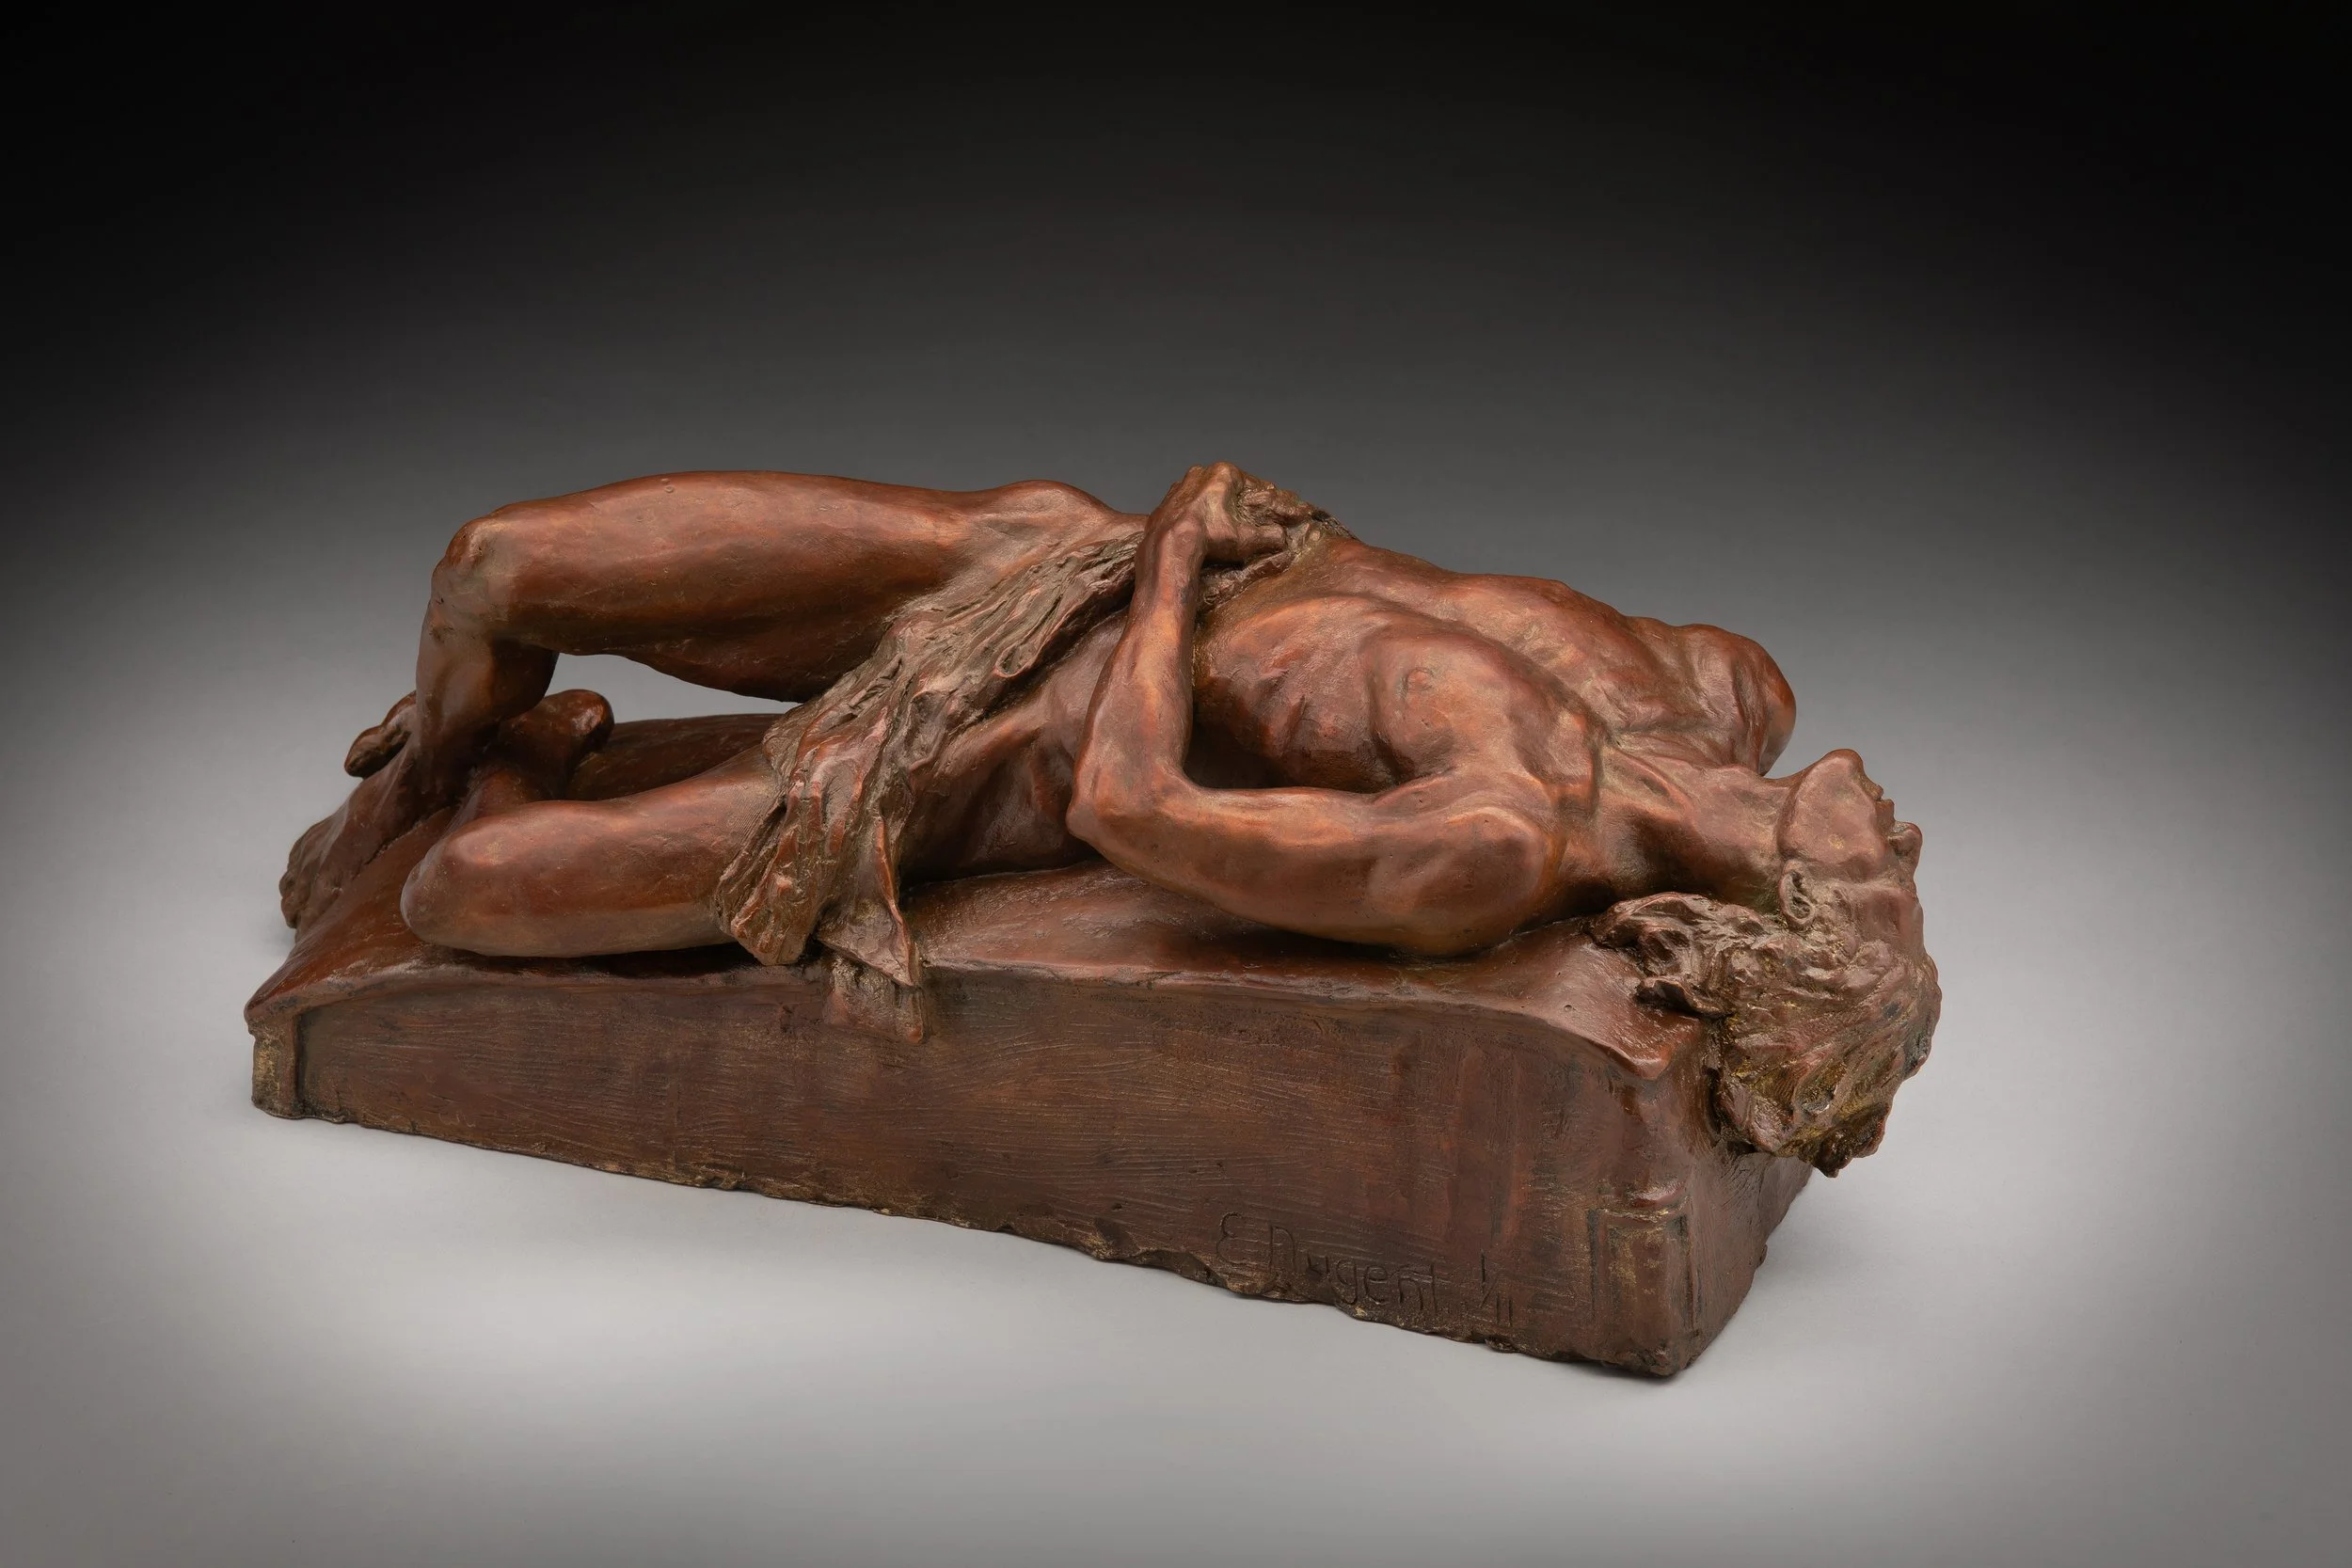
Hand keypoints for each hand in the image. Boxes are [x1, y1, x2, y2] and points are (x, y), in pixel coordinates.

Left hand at [1150, 462, 1311, 562]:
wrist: (1170, 546)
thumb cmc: (1211, 537)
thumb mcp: (1247, 538)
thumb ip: (1269, 536)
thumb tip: (1282, 538)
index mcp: (1222, 473)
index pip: (1248, 482)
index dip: (1258, 495)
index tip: (1264, 504)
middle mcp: (1199, 473)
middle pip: (1224, 486)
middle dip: (1233, 499)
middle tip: (1242, 515)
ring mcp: (1178, 486)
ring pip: (1202, 494)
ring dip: (1212, 506)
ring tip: (1220, 523)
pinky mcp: (1164, 502)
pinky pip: (1183, 506)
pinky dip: (1192, 515)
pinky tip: (1197, 529)